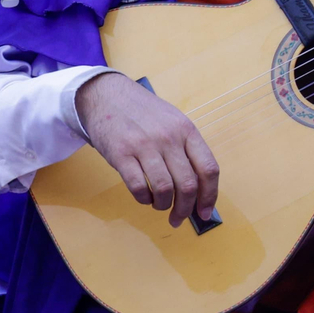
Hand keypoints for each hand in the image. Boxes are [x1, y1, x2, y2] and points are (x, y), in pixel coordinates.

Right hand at [75, 72, 219, 226]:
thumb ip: (185, 147)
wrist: (104, 94)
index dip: (209, 197)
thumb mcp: (171, 121)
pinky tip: (143, 196)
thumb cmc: (140, 111)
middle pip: (187, 185)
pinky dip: (143, 198)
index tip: (204, 213)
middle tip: (178, 218)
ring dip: (163, 205)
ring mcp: (144, 145)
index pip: (208, 169)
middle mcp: (168, 138)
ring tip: (158, 205)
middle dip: (185, 209)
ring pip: (164, 189)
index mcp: (186, 130)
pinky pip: (138, 187)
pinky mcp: (120, 153)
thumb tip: (196, 187)